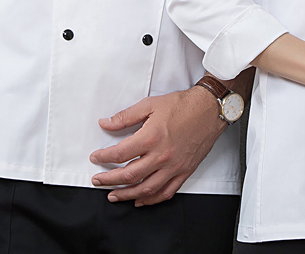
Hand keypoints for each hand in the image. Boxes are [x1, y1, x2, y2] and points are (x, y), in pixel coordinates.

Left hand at [89, 88, 224, 205]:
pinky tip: (141, 200)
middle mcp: (161, 156)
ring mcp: (173, 167)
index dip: (103, 157)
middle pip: (129, 175)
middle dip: (109, 180)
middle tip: (98, 181)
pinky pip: (165, 192)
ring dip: (126, 194)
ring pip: (145, 189)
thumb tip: (106, 123)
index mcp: (151, 137)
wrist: (209, 109)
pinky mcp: (184, 172)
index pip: (120, 153)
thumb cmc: (182, 105)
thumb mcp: (150, 104)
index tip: (95, 157)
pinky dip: (151, 200)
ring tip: (113, 195)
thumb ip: (126, 116)